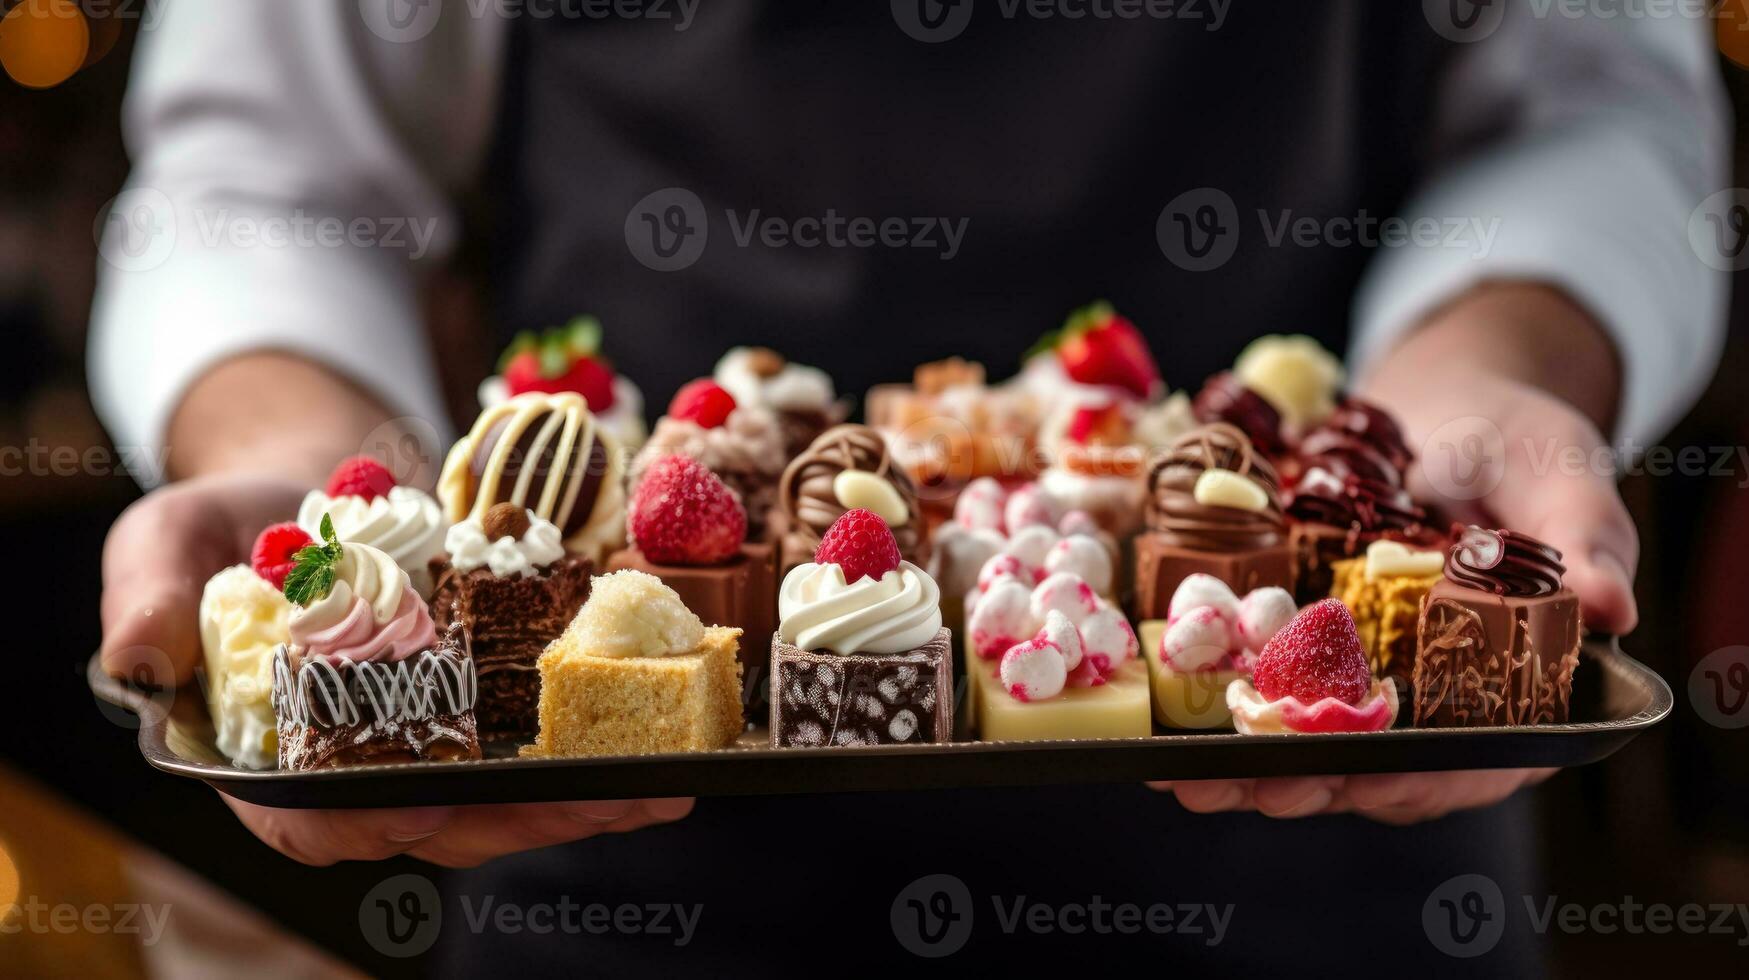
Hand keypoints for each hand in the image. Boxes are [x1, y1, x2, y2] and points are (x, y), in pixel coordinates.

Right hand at [101, 471, 697, 865]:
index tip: (422, 808)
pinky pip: (531, 758)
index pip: (305, 816)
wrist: (309, 484)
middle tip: (598, 802)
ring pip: (497, 804)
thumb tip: (134, 660)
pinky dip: (591, 761)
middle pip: (432, 820)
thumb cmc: (228, 520)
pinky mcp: (473, 721)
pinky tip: (656, 758)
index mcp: (260, 754)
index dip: (360, 820)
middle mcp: (346, 770)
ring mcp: (416, 750)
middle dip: (517, 819)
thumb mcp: (167, 539)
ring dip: (576, 804)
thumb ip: (146, 596)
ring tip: (655, 792)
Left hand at [1154, 283, 1635, 823]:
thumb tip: (1612, 606)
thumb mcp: (1563, 477)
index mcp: (1520, 684)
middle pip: (1377, 767)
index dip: (1423, 780)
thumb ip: (1584, 540)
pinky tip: (1169, 713)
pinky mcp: (1306, 648)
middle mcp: (1439, 699)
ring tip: (1191, 774)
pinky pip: (1262, 687)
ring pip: (1310, 744)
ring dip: (1248, 763)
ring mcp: (1367, 679)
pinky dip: (1217, 704)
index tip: (1367, 782)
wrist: (1444, 405)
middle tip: (1251, 784)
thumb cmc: (1521, 446)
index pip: (1479, 760)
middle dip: (1311, 782)